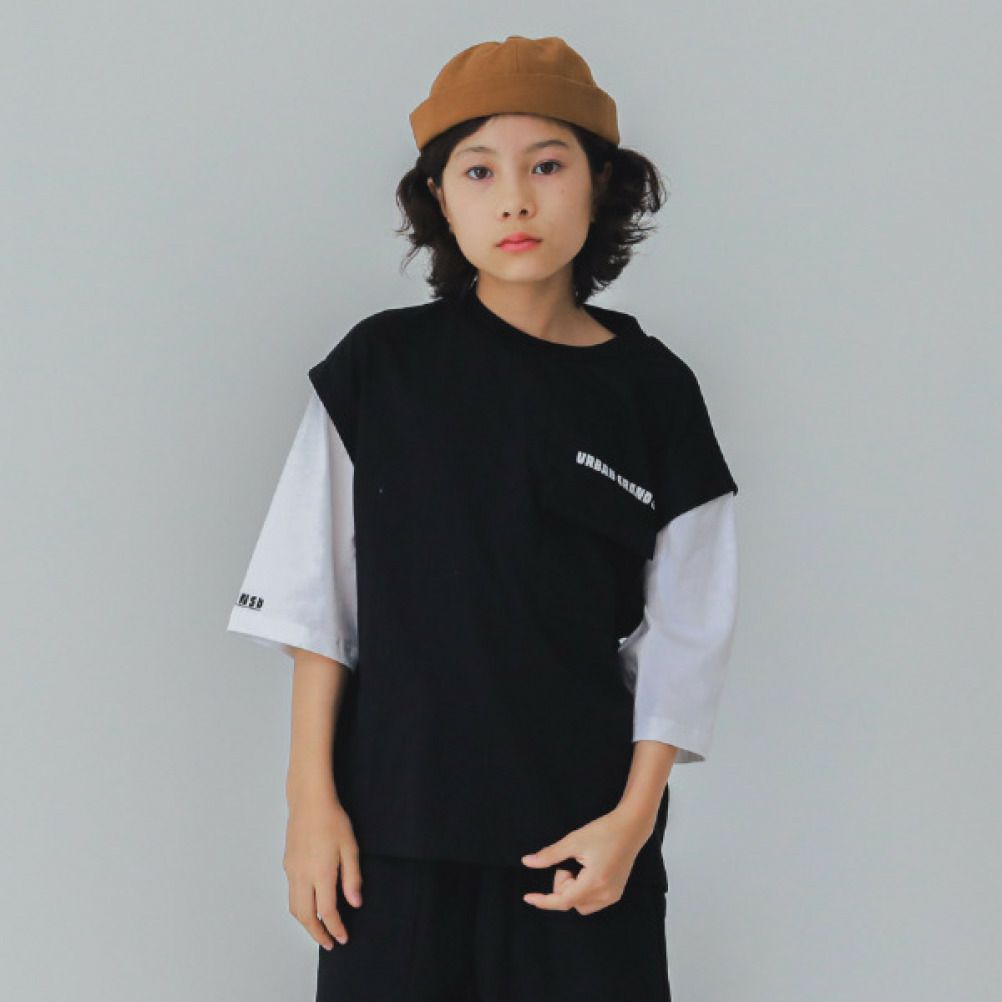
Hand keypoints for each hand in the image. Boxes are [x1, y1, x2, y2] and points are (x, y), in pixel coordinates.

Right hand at [283, 788, 362, 949]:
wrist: (309, 801)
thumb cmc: (333, 820)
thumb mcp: (350, 847)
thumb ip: (352, 877)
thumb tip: (355, 903)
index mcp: (321, 873)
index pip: (327, 911)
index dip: (335, 928)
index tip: (342, 938)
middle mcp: (303, 876)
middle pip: (306, 916)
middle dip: (317, 933)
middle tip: (329, 942)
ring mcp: (292, 871)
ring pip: (295, 907)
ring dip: (306, 923)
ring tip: (319, 929)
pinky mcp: (287, 865)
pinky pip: (291, 894)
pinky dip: (300, 907)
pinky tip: (310, 905)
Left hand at [520, 808, 652, 914]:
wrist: (631, 827)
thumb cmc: (603, 831)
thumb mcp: (574, 840)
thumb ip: (550, 855)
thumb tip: (527, 862)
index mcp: (594, 883)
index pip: (563, 901)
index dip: (544, 900)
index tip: (527, 897)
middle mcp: (605, 895)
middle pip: (571, 901)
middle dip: (564, 883)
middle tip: (571, 861)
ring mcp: (613, 896)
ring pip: (581, 904)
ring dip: (573, 889)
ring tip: (580, 865)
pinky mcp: (616, 893)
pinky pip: (592, 901)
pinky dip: (583, 890)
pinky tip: (587, 871)